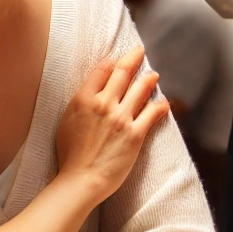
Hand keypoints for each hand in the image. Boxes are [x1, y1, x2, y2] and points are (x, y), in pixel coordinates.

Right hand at [56, 45, 169, 202]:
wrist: (81, 180)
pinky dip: (161, 105)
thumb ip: (81, 101)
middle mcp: (104, 104)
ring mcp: (121, 118)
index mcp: (84, 100)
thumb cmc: (71, 155)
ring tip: (153, 75)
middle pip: (123, 72)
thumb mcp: (67, 120)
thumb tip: (93, 89)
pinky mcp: (135, 133)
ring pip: (141, 88)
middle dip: (134, 58)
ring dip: (149, 79)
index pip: (103, 69)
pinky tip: (165, 103)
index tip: (119, 58)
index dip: (113, 61)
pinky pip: (153, 113)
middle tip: (140, 51)